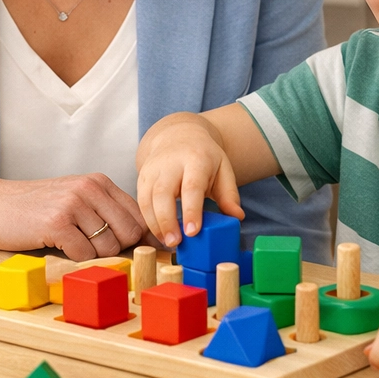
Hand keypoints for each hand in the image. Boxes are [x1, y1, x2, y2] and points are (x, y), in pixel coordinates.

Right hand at [0, 173, 148, 259]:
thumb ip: (105, 213)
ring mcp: (74, 204)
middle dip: (117, 249)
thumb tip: (146, 241)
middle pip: (129, 233)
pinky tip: (57, 246)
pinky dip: (74, 259)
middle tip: (92, 249)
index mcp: (99, 182)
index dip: (141, 239)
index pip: (139, 215)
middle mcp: (90, 188)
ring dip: (92, 255)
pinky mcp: (56, 222)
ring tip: (70, 244)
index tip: (137, 254)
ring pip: (108, 246)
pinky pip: (84, 254)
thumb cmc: (35, 207)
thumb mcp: (76, 199)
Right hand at [136, 113, 243, 247]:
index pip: (191, 186)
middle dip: (167, 220)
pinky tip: (159, 233)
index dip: (191, 210)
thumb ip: (229, 194)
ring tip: (167, 242)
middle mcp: (170, 163)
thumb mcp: (223, 169)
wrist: (178, 134)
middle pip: (163, 193)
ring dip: (155, 224)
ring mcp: (153, 169)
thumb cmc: (204, 157)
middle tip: (175, 243)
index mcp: (195, 159)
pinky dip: (148, 220)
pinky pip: (141, 201)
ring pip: (147, 198)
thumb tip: (237, 217)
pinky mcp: (141, 177)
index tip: (192, 231)